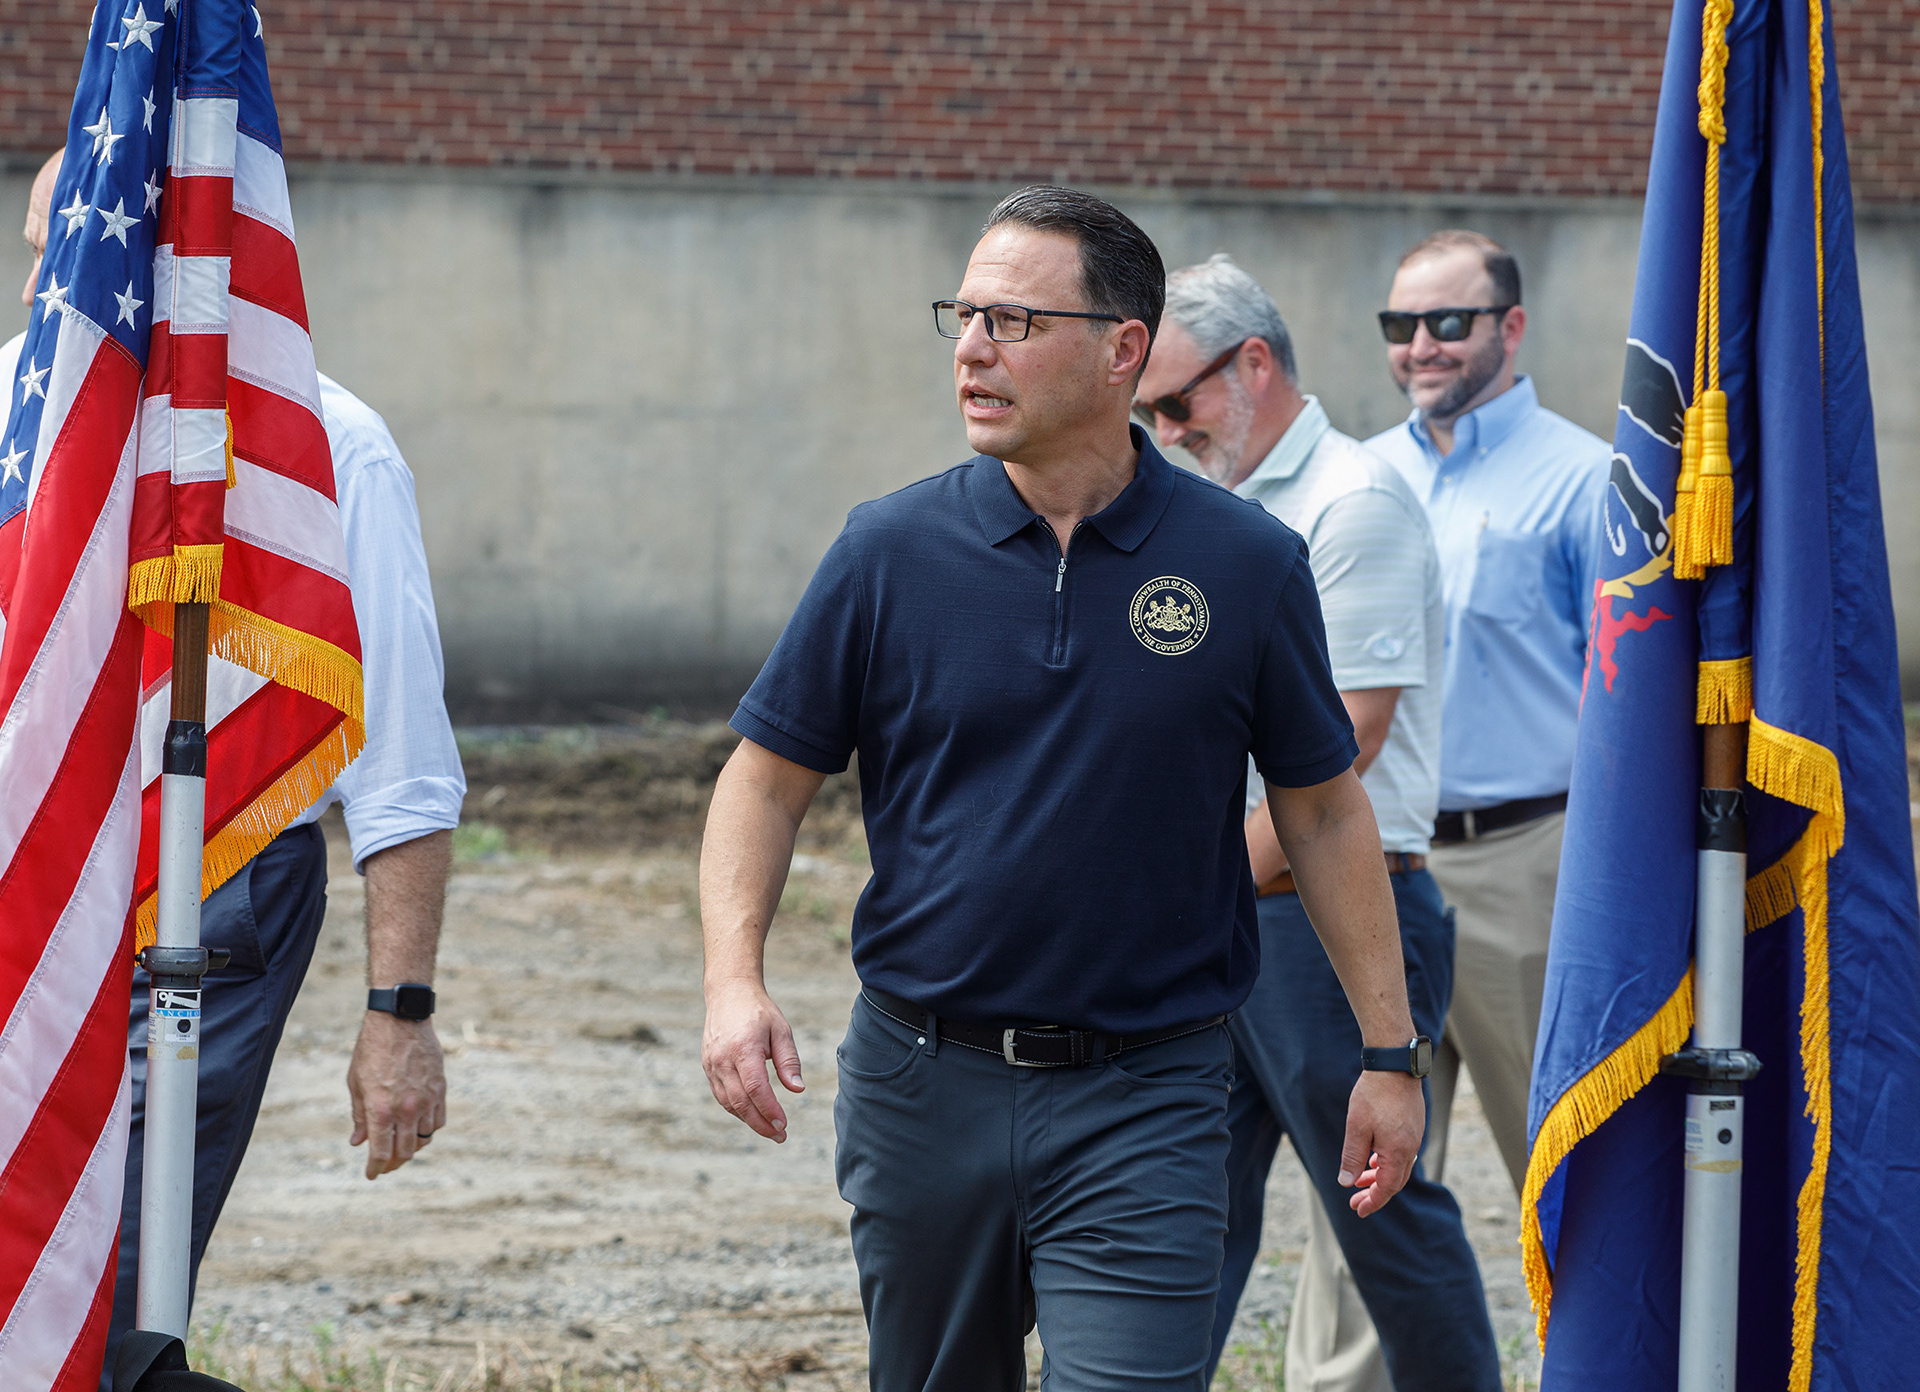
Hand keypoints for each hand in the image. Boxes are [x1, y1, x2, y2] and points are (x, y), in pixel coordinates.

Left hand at [348, 1012, 446, 1179]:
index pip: (380, 1152)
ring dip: (412, 1148)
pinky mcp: (440, 1090)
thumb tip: (358, 1142)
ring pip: (424, 1139)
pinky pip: (438, 1121)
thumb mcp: (356, 1083)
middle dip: (393, 1163)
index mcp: (380, 1109)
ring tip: (402, 1147)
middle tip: (385, 1164)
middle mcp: (406, 1109)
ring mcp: (426, 1100)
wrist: (400, 1020)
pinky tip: (419, 1128)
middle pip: (405, 1152)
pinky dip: (428, 1130)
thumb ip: (360, 1116)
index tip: (371, 1175)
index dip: (375, 1168)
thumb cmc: (372, 1050)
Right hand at [702, 978, 804, 1142]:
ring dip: (748, 1120)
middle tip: (780, 1136)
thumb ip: (789, 1060)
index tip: (784, 1125)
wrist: (728, 993)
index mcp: (743, 1048)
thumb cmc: (759, 1012)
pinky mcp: (707, 1066)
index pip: (755, 1088)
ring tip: (770, 1129)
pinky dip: (737, 1108)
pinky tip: (753, 1114)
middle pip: (740, 1101)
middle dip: (760, 1123)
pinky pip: (721, 1094)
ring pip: (728, 1102)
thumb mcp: (781, 1030)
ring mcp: (711, 1064)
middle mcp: (722, 1059)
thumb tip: (798, 1090)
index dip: (769, 1110)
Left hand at [1339, 1070, 1424, 1216]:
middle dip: (1374, 1193)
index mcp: (1398, 1152)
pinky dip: (1386, 1162)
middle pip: (1394, 1181)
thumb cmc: (1374, 1095)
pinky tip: (1372, 1158)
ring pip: (1397, 1167)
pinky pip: (1401, 1153)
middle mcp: (1410, 1148)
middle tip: (1355, 1200)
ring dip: (1379, 1176)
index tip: (1359, 1210)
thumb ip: (1352, 1157)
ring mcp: (1414, 1137)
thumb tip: (1346, 1182)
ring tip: (1359, 1180)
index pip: (1386, 1188)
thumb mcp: (1357, 1128)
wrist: (1395, 1065)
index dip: (1373, 1202)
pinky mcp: (1413, 1126)